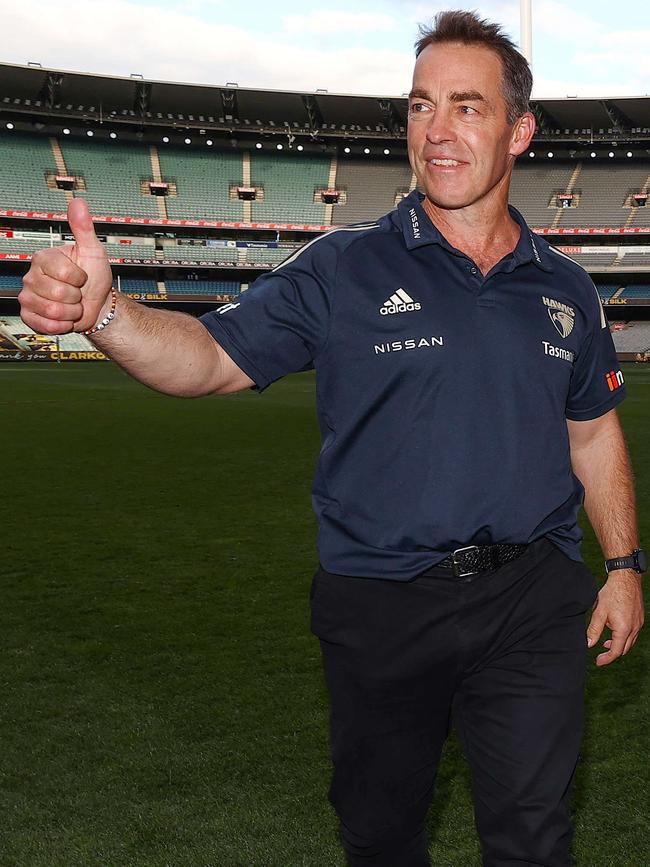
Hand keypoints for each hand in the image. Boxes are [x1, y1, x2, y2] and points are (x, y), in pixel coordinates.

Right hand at [18, 198, 112, 333]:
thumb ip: (83, 228)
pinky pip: (45, 325)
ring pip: (53, 311)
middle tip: (77, 292)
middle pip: (58, 293)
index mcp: (44, 258)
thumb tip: (78, 202)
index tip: (81, 276)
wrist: (95, 304)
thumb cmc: (94, 277)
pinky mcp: (29, 316)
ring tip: (72, 304)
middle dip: (76, 297)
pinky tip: (64, 317)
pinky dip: (62, 325)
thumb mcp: (93, 251)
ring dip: (71, 312)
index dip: (80, 278)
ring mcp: (29, 297)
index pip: (65, 273)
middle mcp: (32, 276)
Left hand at [587, 570, 644, 665]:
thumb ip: (593, 630)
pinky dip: (624, 636)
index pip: (616, 651)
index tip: (598, 662)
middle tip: (601, 653)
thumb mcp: (599, 612)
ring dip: (619, 644)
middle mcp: (634, 629)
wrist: (625, 578)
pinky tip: (615, 628)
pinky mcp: (640, 618)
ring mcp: (639, 623)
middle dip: (613, 653)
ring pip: (630, 641)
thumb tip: (588, 644)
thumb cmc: (611, 594)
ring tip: (606, 642)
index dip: (606, 659)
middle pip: (624, 649)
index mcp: (624, 629)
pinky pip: (633, 633)